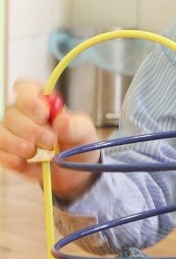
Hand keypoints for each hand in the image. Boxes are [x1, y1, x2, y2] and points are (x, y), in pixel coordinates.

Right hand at [0, 80, 99, 199]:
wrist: (74, 169)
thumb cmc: (77, 142)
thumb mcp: (83, 132)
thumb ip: (73, 126)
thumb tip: (62, 119)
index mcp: (41, 102)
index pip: (25, 89)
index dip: (30, 99)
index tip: (44, 114)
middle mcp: (22, 114)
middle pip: (12, 112)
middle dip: (30, 128)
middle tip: (50, 140)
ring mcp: (12, 134)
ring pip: (2, 132)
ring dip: (16, 143)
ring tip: (33, 152)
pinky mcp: (7, 153)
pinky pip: (0, 153)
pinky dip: (11, 158)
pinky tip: (24, 163)